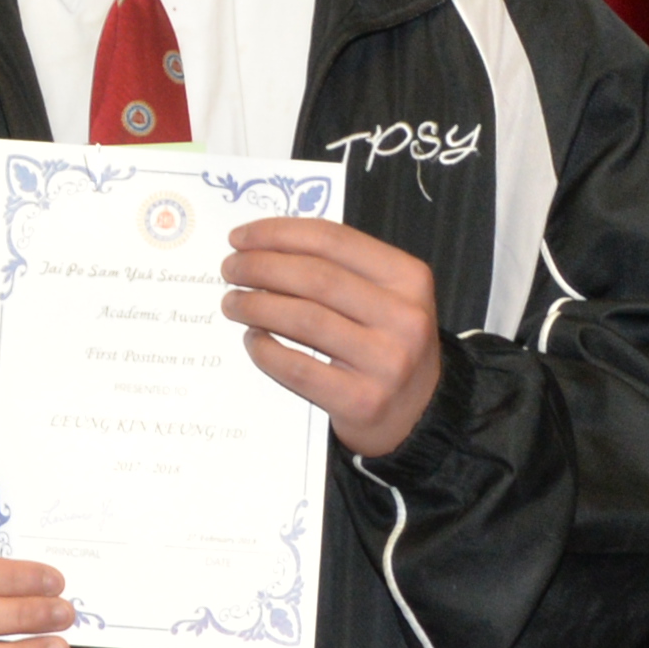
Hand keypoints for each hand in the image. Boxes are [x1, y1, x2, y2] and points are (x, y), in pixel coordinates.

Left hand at [222, 217, 444, 458]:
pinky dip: (266, 350)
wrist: (418, 413)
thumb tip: (264, 248)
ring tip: (232, 302)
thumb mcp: (385, 297)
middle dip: (261, 267)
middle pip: (315, 277)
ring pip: (304, 319)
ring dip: (256, 306)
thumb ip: (339, 270)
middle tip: (230, 269)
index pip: (333, 241)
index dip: (279, 233)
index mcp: (409, 278)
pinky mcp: (362, 401)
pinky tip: (252, 340)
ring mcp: (385, 362)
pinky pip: (298, 368)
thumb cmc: (387, 344)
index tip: (240, 237)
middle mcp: (404, 317)